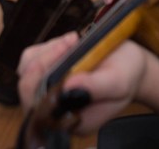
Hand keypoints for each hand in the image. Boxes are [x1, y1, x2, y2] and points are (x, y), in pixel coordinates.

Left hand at [18, 32, 148, 135]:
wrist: (131, 64)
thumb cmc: (127, 75)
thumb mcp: (119, 81)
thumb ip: (95, 87)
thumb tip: (66, 87)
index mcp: (72, 120)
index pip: (39, 107)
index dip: (40, 79)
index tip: (64, 52)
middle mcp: (56, 108)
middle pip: (28, 87)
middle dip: (45, 58)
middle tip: (71, 42)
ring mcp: (49, 89)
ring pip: (27, 69)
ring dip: (47, 50)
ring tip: (73, 40)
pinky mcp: (47, 72)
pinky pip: (32, 58)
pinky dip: (47, 46)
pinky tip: (67, 41)